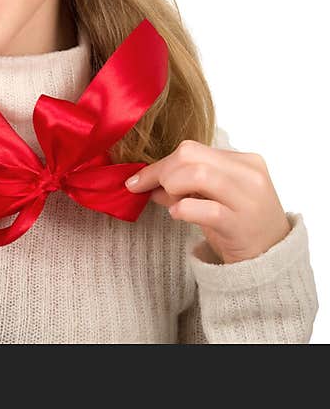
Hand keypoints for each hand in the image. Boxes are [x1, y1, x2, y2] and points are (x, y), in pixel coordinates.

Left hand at [124, 139, 290, 263]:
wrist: (270, 259)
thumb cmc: (237, 224)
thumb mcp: (212, 197)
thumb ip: (183, 184)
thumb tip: (144, 180)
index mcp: (244, 161)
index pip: (192, 149)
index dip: (160, 163)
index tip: (139, 179)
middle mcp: (249, 175)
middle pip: (190, 155)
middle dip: (162, 172)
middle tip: (155, 192)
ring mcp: (248, 199)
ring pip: (198, 174)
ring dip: (172, 187)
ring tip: (172, 202)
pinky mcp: (241, 224)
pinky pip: (206, 209)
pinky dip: (183, 209)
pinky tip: (178, 214)